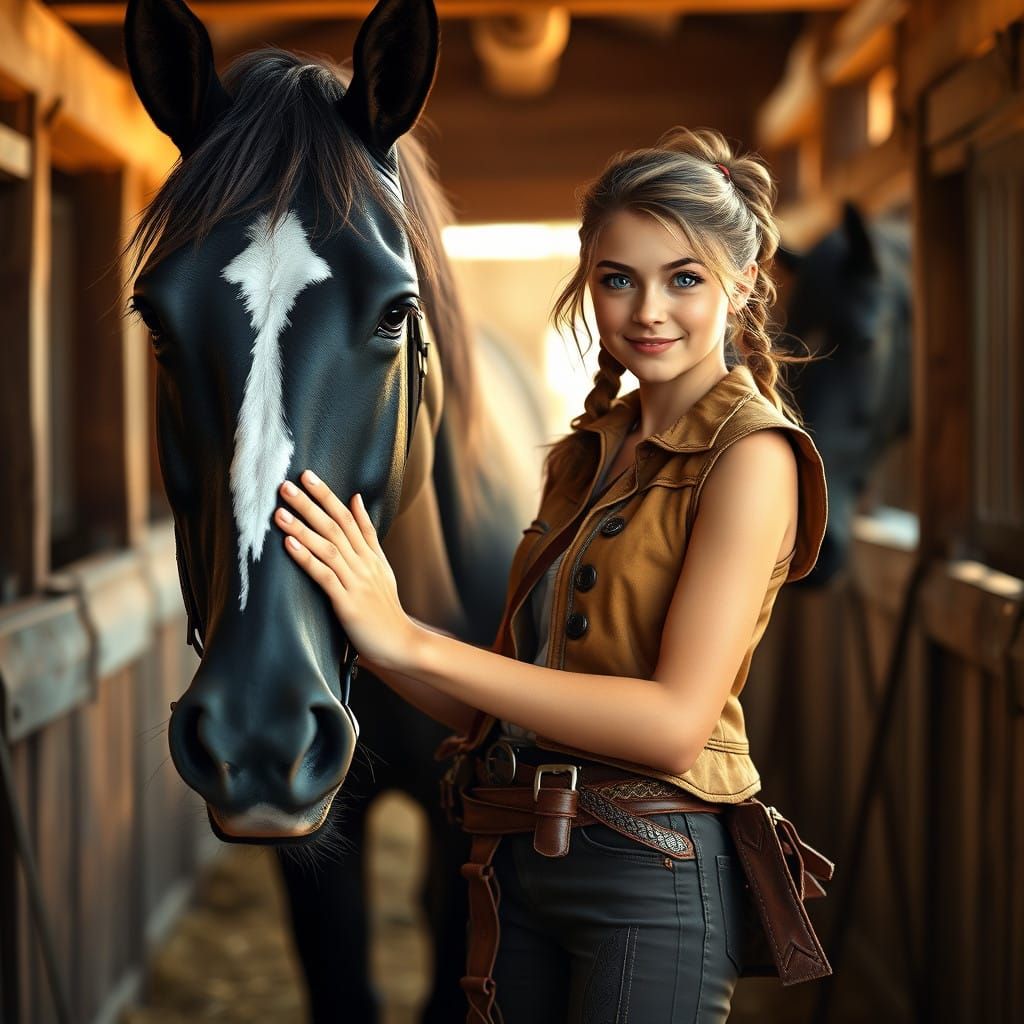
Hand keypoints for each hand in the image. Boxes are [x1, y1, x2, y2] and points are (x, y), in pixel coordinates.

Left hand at [275, 470, 416, 670]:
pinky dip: (307, 558)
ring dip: (303, 528)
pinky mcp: (348, 602)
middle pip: (336, 526)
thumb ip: (367, 534)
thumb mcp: (380, 565)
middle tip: (286, 485)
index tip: (307, 476)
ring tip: (280, 512)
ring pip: (328, 548)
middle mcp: (364, 563)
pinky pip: (324, 576)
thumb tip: (356, 499)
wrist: (402, 642)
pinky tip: (289, 545)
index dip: (327, 495)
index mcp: (370, 554)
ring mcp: (357, 582)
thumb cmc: (385, 607)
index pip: (348, 516)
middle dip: (310, 504)